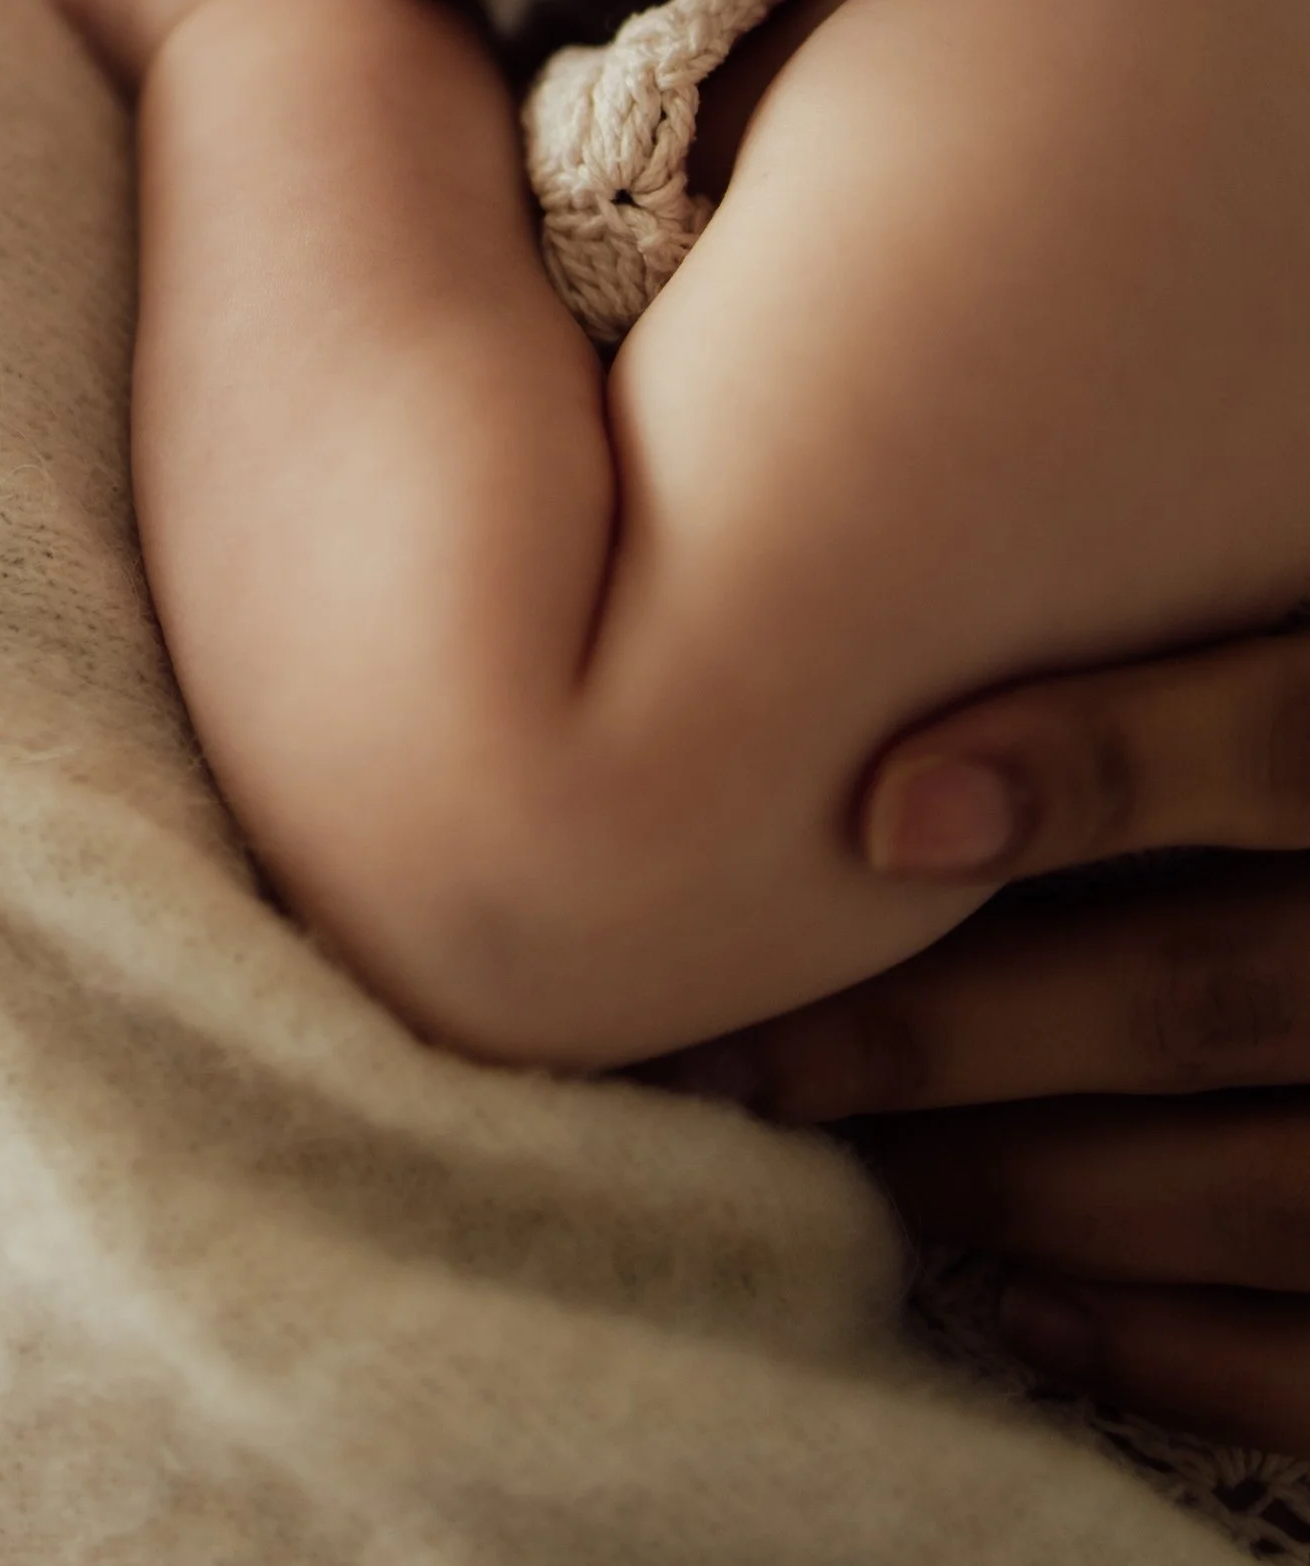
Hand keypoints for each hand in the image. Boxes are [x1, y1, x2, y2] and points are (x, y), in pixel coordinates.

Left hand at [711, 630, 1309, 1448]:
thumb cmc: (1294, 773)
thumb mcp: (1298, 643)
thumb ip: (1185, 654)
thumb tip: (899, 690)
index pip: (1283, 740)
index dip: (1101, 764)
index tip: (883, 814)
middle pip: (1205, 993)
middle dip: (948, 1029)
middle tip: (737, 1042)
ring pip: (1252, 1187)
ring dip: (1013, 1178)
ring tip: (820, 1147)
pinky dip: (1170, 1348)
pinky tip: (1018, 1302)